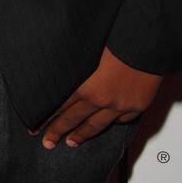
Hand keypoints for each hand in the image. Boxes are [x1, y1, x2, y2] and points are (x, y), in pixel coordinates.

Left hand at [28, 46, 162, 147]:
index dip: (45, 117)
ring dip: (81, 135)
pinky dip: (110, 124)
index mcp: (86, 85)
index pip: (59, 106)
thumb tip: (61, 67)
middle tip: (46, 142)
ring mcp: (119, 106)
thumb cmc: (119, 40)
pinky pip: (120, 120)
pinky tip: (102, 126)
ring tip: (71, 142)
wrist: (148, 45)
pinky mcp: (135, 106)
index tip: (34, 127)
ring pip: (96, 125)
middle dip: (57, 131)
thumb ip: (76, 65)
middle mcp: (100, 99)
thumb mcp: (89, 50)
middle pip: (73, 119)